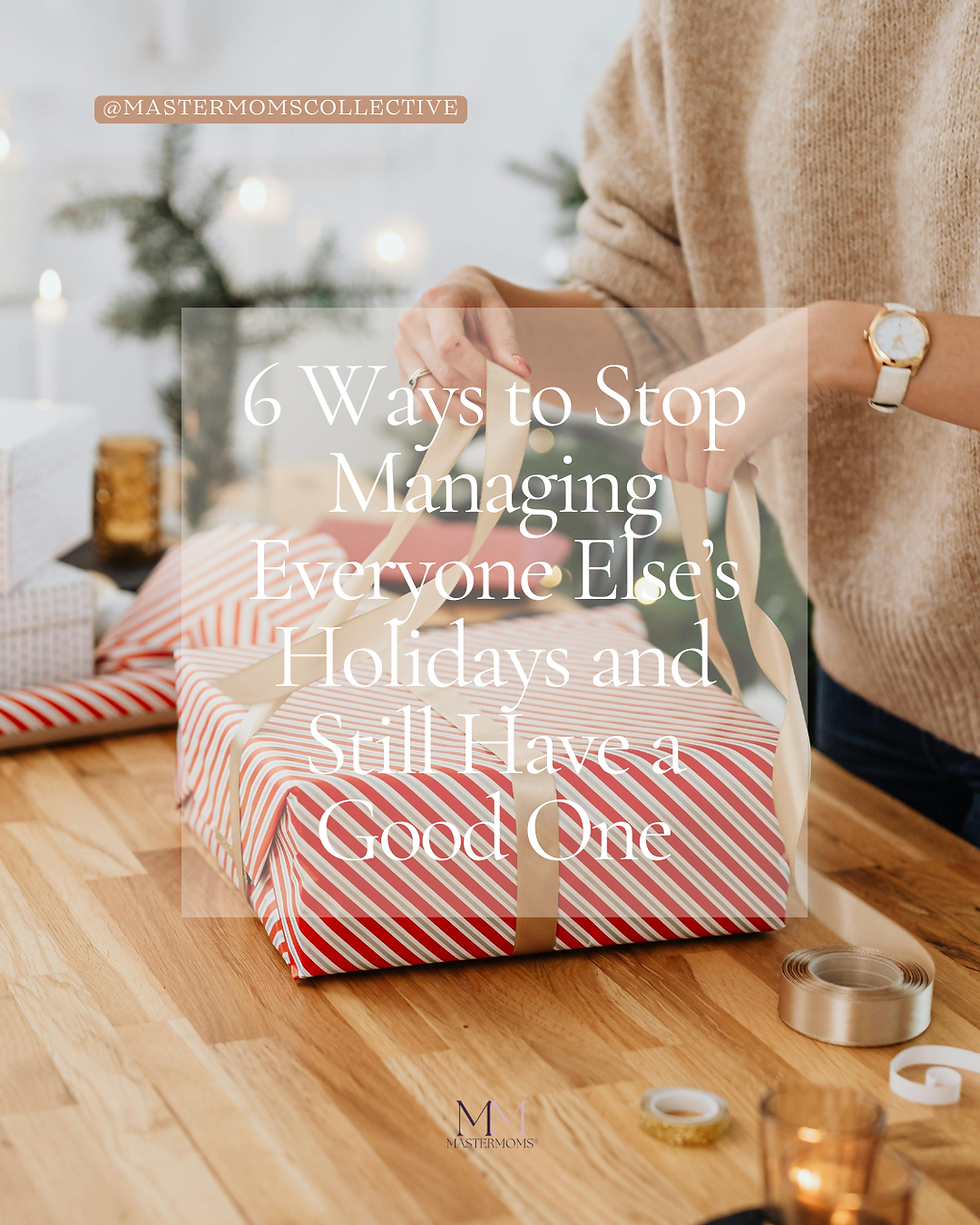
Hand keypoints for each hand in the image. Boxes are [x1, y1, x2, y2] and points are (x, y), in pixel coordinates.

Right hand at [396, 266, 531, 419]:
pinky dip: (449, 415)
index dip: (478, 373)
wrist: (453, 298)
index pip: (450, 346)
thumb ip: (507, 342)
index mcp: (436, 302)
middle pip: (444, 375)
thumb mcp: (498, 311)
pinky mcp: (403, 373)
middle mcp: (411, 325)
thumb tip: (520, 373)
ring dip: (464, 412)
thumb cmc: (478, 304)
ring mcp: (403, 351)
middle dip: (478, 395)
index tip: (504, 385)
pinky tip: (471, 409)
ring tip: (490, 411)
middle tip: (505, 402)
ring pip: (429, 397)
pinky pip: (423, 406)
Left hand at [641, 306, 811, 490]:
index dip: (679, 467)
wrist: (796, 356)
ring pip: (698, 481)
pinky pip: (718, 484)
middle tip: (729, 457)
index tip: (700, 463)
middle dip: (704, 471)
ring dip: (721, 476)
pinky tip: (750, 465)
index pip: (654, 458)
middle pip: (676, 473)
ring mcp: (698, 426)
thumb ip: (686, 423)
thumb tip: (685, 470)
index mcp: (665, 396)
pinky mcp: (724, 442)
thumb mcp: (704, 391)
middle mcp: (675, 409)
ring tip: (742, 453)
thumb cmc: (756, 375)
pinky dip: (734, 482)